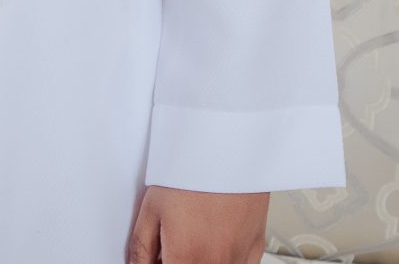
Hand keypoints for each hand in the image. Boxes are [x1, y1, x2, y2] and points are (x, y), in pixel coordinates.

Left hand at [124, 185, 269, 263]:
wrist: (228, 147)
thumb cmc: (191, 171)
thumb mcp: (151, 209)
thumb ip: (142, 248)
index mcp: (187, 258)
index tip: (156, 257)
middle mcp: (216, 263)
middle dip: (176, 261)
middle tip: (170, 247)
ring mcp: (238, 258)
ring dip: (199, 260)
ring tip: (191, 238)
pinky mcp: (255, 247)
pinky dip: (224, 260)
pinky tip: (213, 242)